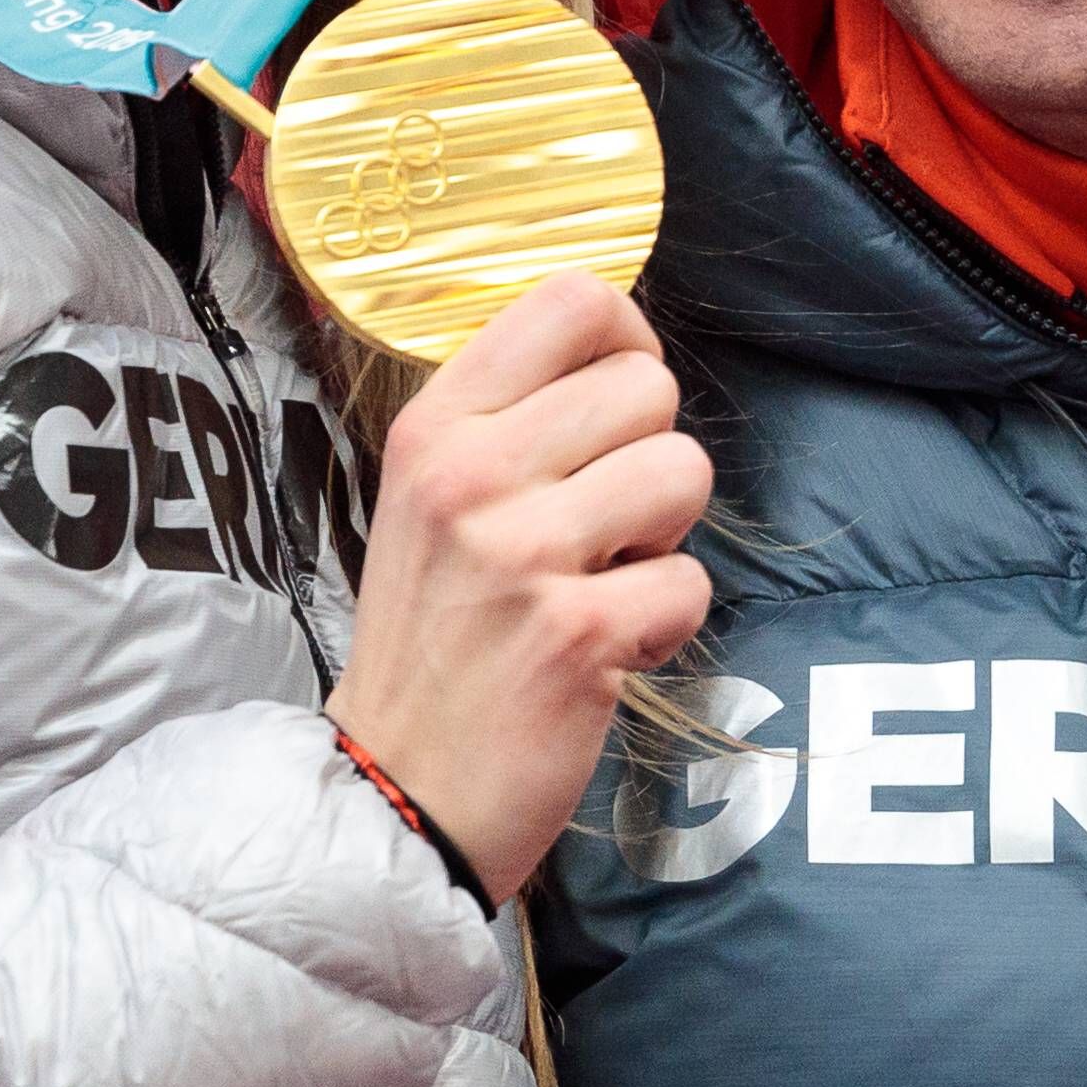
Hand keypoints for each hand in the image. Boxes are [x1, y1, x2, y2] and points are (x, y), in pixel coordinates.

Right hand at [323, 270, 715, 897]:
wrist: (396, 787)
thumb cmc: (434, 638)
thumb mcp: (431, 500)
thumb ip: (510, 421)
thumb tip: (618, 346)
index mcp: (436, 427)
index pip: (570, 299)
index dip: (627, 340)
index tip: (617, 401)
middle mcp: (471, 475)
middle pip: (648, 385)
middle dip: (649, 455)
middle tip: (599, 524)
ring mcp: (523, 554)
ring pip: (684, 472)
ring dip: (664, 538)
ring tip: (601, 581)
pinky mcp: (577, 633)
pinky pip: (690, 583)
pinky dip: (664, 625)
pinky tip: (602, 649)